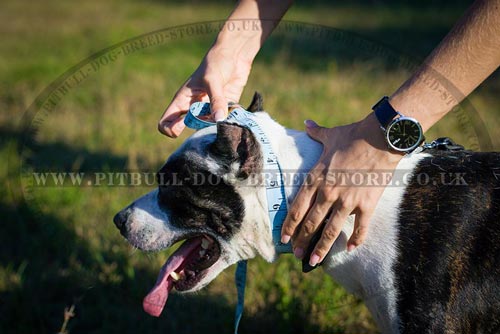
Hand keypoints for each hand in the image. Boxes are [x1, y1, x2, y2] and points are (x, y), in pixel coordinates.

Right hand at [158, 46, 252, 137]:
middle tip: (211, 118)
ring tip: (226, 112)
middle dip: (200, 128)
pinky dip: (230, 121)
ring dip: (217, 125)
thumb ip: (216, 100)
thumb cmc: (216, 61)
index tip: (184, 124)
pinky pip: (225, 122)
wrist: (235, 54)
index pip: (166, 123)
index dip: (171, 129)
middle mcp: (194, 108)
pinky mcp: (225, 109)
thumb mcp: (213, 80)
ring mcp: (209, 110)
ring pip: (209, 128)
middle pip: (190, 128)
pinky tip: (235, 110)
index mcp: (182, 101)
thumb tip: (219, 120)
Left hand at [281, 113, 403, 266]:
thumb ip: (315, 133)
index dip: (289, 225)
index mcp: (316, 178)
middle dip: (302, 240)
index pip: (297, 207)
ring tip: (314, 261)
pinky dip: (356, 240)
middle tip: (296, 254)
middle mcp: (328, 193)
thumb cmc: (353, 135)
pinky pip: (360, 227)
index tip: (283, 238)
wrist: (380, 138)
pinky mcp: (367, 204)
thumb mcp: (330, 135)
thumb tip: (306, 123)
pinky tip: (350, 249)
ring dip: (321, 248)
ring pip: (331, 230)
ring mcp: (347, 201)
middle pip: (311, 223)